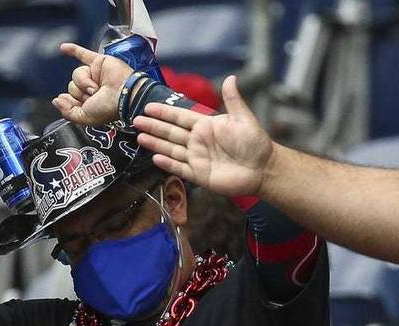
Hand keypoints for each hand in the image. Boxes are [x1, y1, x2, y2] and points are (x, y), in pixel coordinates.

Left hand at [53, 42, 134, 124]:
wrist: (125, 95)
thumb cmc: (109, 108)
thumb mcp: (85, 118)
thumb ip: (68, 113)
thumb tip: (56, 101)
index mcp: (89, 102)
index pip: (70, 99)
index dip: (69, 101)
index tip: (71, 103)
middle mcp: (91, 89)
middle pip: (72, 87)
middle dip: (79, 93)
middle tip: (92, 96)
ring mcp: (94, 75)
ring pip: (77, 74)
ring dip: (84, 82)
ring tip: (95, 88)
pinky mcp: (98, 62)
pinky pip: (82, 54)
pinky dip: (73, 50)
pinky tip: (63, 48)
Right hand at [133, 76, 273, 197]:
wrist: (263, 169)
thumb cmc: (255, 143)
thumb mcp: (244, 119)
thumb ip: (233, 101)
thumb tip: (231, 78)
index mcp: (206, 126)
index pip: (180, 117)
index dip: (164, 112)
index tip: (148, 107)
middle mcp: (198, 141)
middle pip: (171, 132)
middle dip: (153, 126)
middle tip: (136, 121)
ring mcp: (197, 158)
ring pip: (171, 149)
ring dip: (155, 143)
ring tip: (139, 137)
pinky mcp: (199, 175)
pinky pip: (180, 168)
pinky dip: (168, 164)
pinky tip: (155, 157)